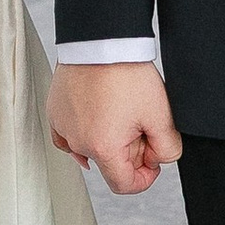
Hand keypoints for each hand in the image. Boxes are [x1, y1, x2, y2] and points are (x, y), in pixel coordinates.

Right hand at [48, 61, 182, 195]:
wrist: (102, 40)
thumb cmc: (127, 73)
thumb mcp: (160, 114)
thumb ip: (167, 147)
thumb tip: (160, 159)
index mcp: (103, 148)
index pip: (123, 185)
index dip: (144, 178)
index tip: (152, 161)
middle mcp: (78, 142)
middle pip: (109, 164)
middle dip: (129, 151)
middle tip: (141, 122)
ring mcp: (64, 127)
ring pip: (91, 147)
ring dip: (109, 138)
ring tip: (122, 110)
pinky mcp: (56, 111)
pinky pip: (69, 135)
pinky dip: (86, 131)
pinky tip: (99, 116)